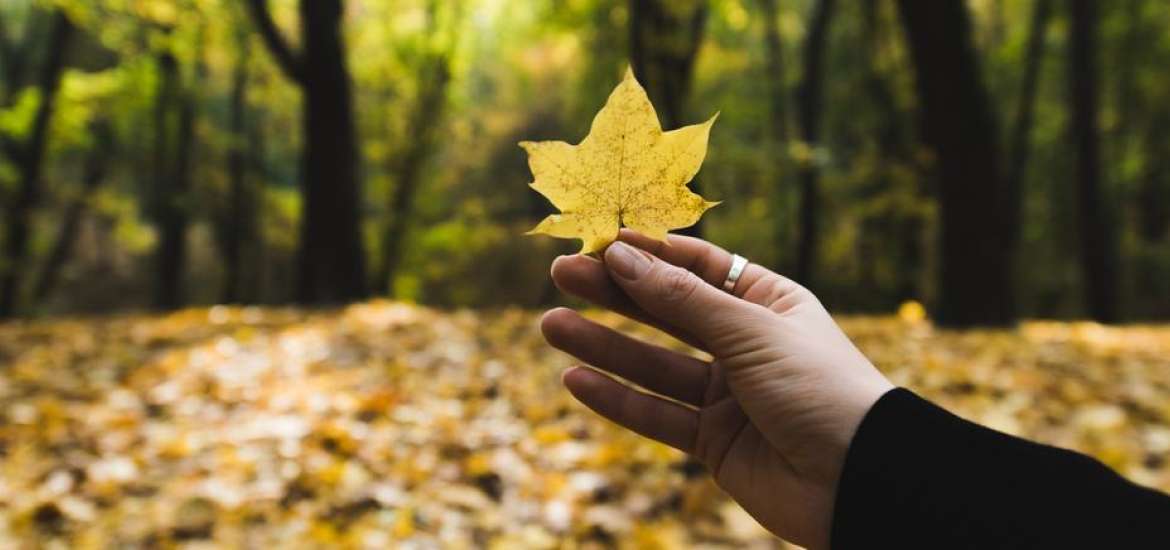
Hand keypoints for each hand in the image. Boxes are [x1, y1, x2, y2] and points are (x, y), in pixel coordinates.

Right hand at [541, 230, 893, 548]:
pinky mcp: (715, 442)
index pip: (700, 267)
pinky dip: (618, 400)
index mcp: (769, 303)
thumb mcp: (750, 332)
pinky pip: (658, 415)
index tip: (601, 240)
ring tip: (551, 324)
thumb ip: (681, 299)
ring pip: (654, 365)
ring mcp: (729, 395)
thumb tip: (621, 257)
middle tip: (561, 273)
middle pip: (668, 312)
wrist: (860, 481)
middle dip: (614, 294)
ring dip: (604, 345)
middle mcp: (746, 344)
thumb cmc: (821, 389)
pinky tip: (576, 379)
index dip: (651, 253)